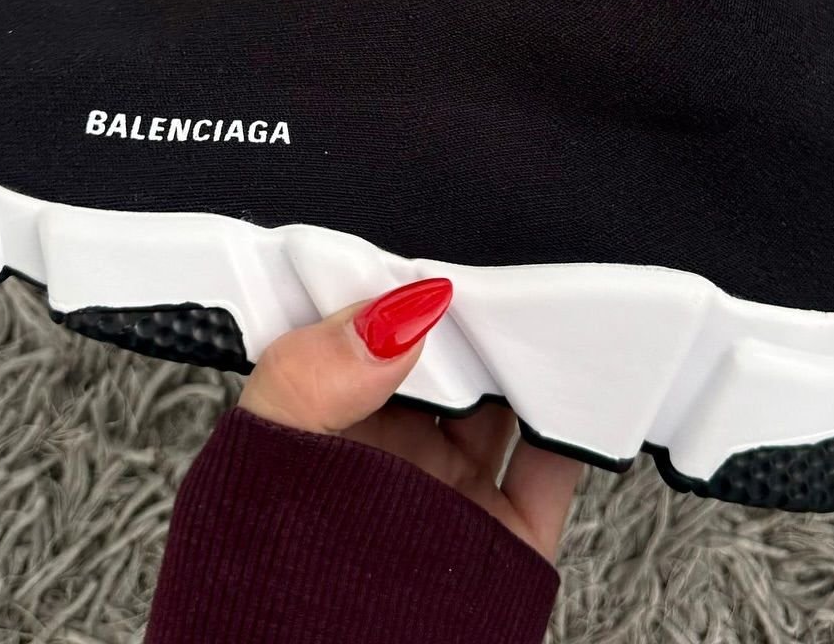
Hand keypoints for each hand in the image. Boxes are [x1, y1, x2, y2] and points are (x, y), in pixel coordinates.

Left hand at [238, 278, 580, 560]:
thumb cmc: (248, 592)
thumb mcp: (257, 457)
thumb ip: (313, 375)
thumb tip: (397, 308)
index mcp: (327, 419)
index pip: (372, 327)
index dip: (403, 282)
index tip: (434, 241)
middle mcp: (393, 451)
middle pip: (450, 355)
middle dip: (477, 306)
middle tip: (503, 256)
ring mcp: (454, 490)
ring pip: (507, 396)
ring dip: (532, 349)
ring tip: (553, 298)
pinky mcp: (508, 532)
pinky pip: (557, 461)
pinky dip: (579, 417)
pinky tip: (586, 374)